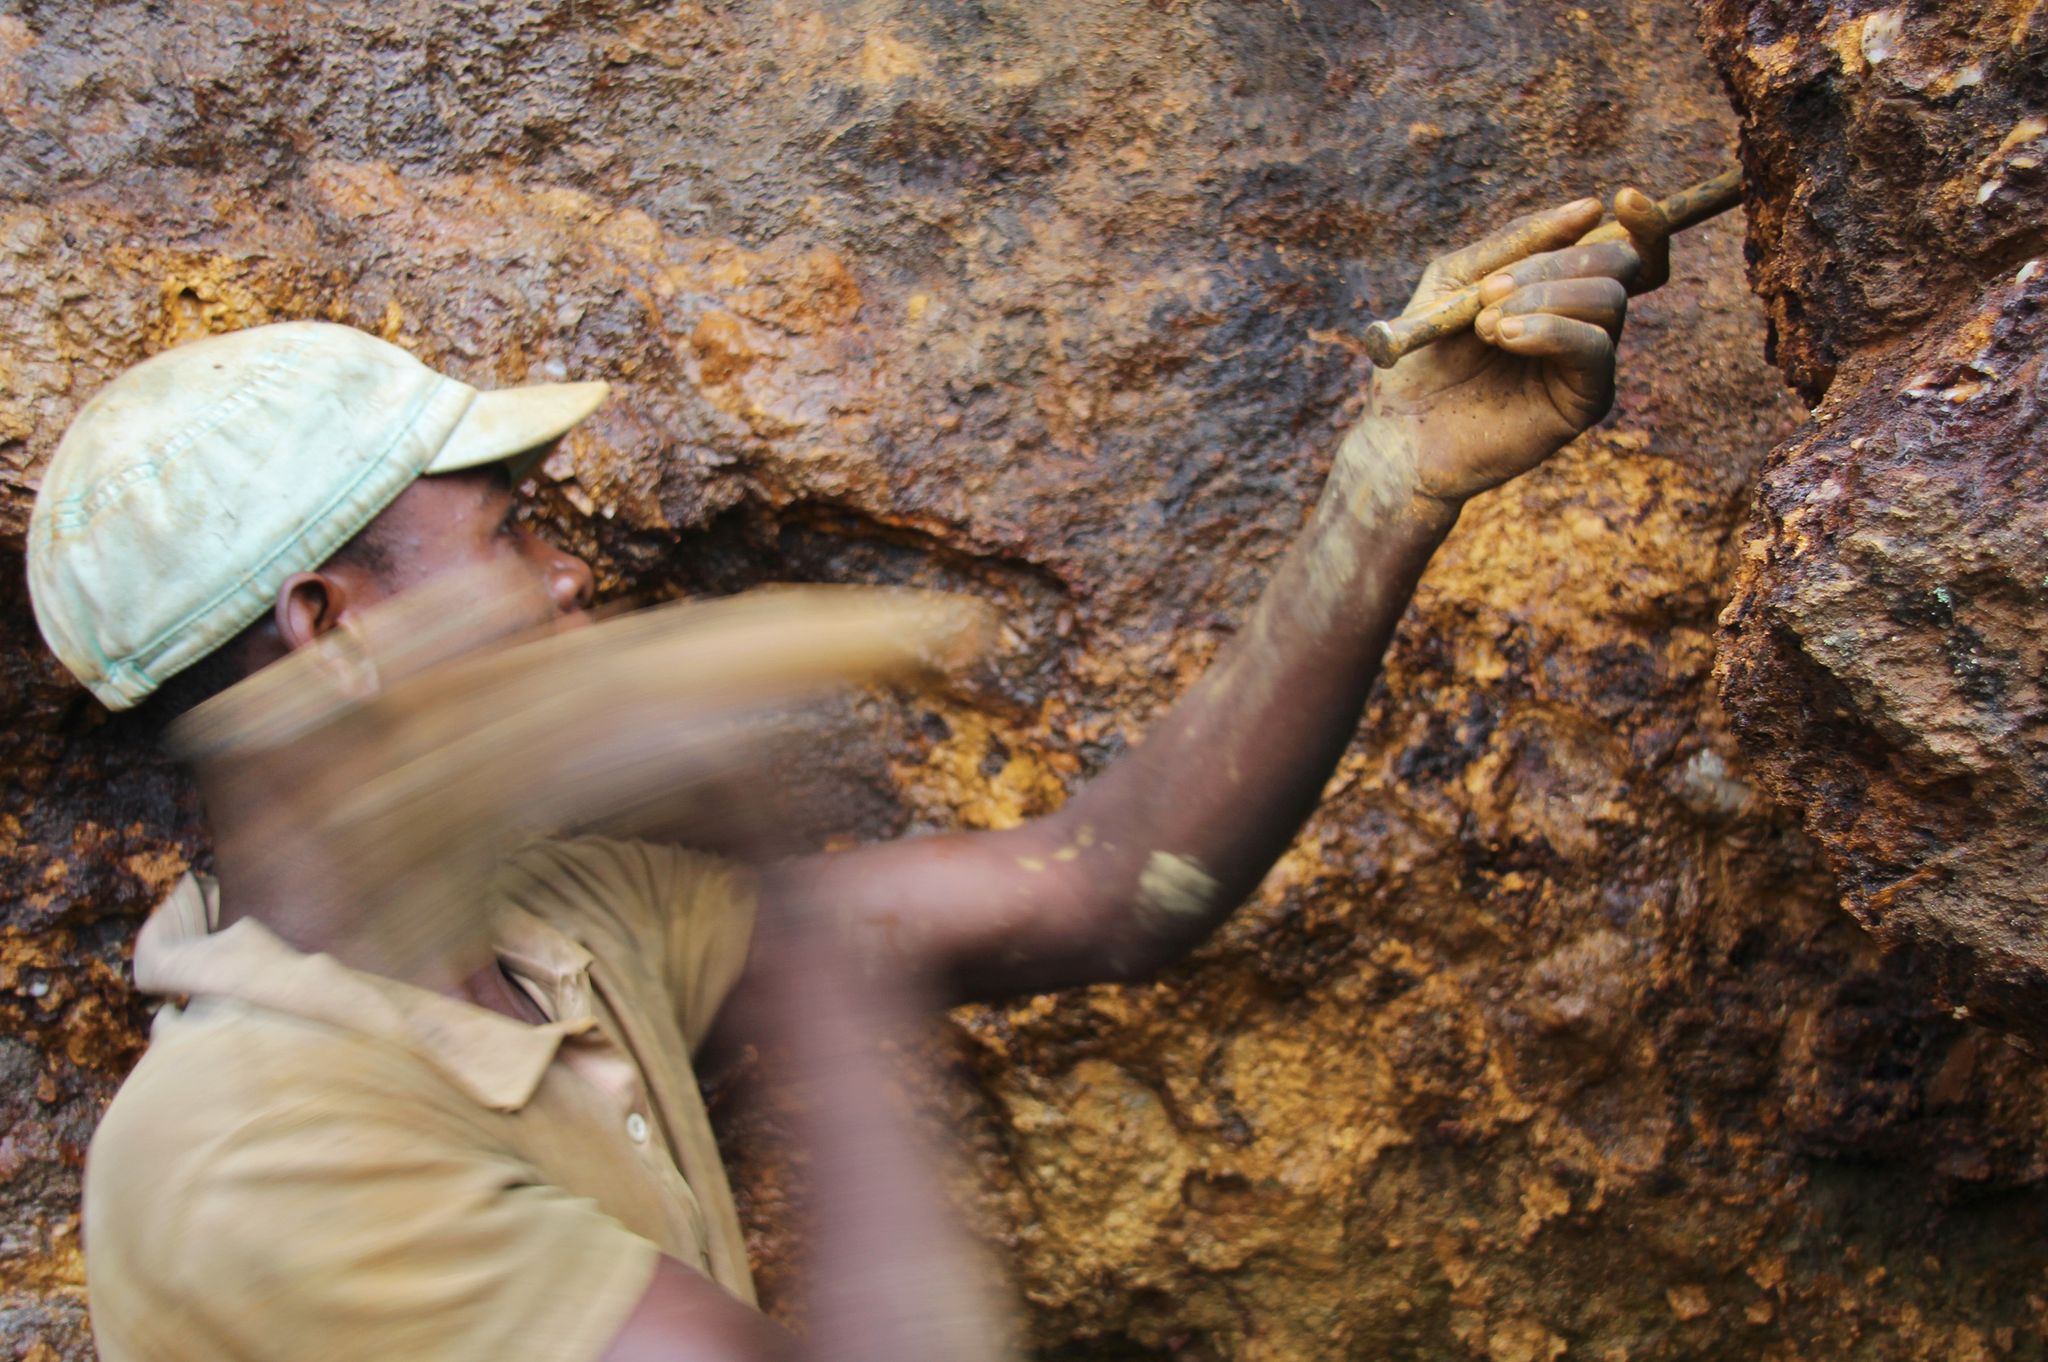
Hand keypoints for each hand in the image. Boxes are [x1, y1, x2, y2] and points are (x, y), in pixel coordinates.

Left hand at [1357, 191, 1666, 509]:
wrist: (1401, 431)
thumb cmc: (1423, 357)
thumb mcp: (1457, 280)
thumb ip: (1516, 242)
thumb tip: (1591, 209)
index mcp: (1560, 289)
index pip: (1627, 247)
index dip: (1643, 220)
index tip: (1626, 196)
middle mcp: (1584, 321)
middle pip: (1619, 264)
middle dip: (1554, 264)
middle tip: (1489, 292)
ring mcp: (1588, 362)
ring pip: (1609, 299)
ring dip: (1543, 298)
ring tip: (1486, 325)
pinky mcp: (1585, 401)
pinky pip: (1595, 347)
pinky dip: (1551, 330)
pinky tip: (1506, 337)